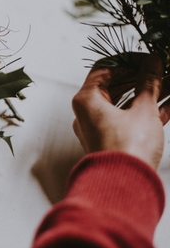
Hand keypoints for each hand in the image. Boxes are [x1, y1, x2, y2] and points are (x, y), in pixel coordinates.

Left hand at [72, 53, 169, 169]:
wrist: (124, 187)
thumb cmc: (126, 149)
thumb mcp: (143, 110)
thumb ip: (149, 84)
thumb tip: (152, 65)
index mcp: (86, 100)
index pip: (104, 68)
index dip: (129, 60)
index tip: (149, 60)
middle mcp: (87, 112)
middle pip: (115, 85)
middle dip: (142, 77)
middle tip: (161, 72)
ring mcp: (98, 127)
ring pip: (125, 102)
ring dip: (148, 94)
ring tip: (168, 86)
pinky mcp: (110, 140)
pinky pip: (128, 119)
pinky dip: (146, 111)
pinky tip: (168, 106)